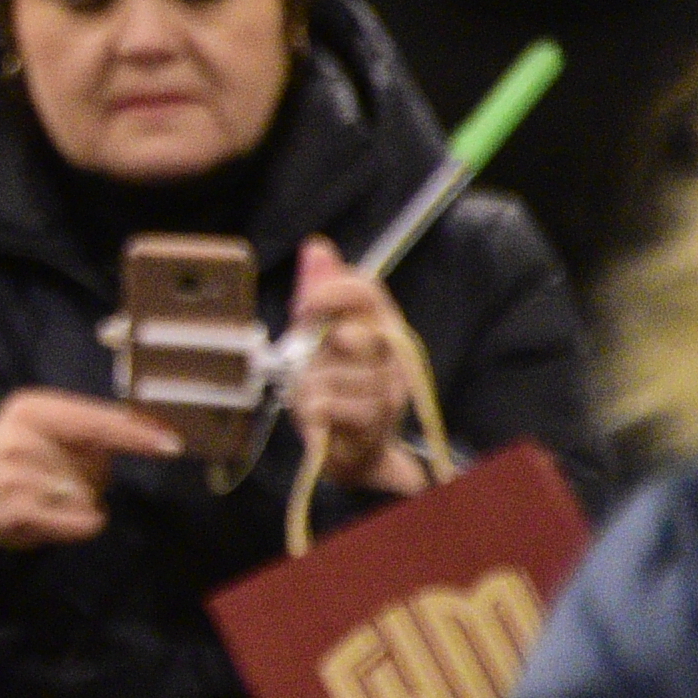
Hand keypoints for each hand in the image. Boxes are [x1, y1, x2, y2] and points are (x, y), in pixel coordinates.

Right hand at [0, 389, 186, 548]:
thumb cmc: (25, 454)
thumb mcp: (50, 426)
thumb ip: (96, 426)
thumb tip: (157, 432)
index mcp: (31, 409)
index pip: (94, 422)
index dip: (135, 434)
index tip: (172, 444)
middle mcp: (18, 439)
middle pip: (97, 465)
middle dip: (94, 475)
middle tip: (61, 474)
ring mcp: (12, 478)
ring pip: (89, 496)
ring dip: (84, 500)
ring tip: (52, 496)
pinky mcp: (14, 513)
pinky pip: (79, 522)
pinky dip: (84, 523)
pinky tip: (66, 517)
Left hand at [290, 243, 429, 494]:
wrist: (352, 452)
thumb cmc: (335, 388)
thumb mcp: (319, 339)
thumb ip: (319, 295)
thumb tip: (316, 245)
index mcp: (382, 326)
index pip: (369, 290)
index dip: (335, 290)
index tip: (304, 304)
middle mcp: (393, 356)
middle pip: (358, 333)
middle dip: (326, 346)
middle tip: (316, 359)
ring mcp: (388, 392)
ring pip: (340, 374)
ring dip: (313, 383)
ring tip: (313, 392)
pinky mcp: (374, 426)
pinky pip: (335, 405)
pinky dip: (316, 408)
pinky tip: (317, 412)